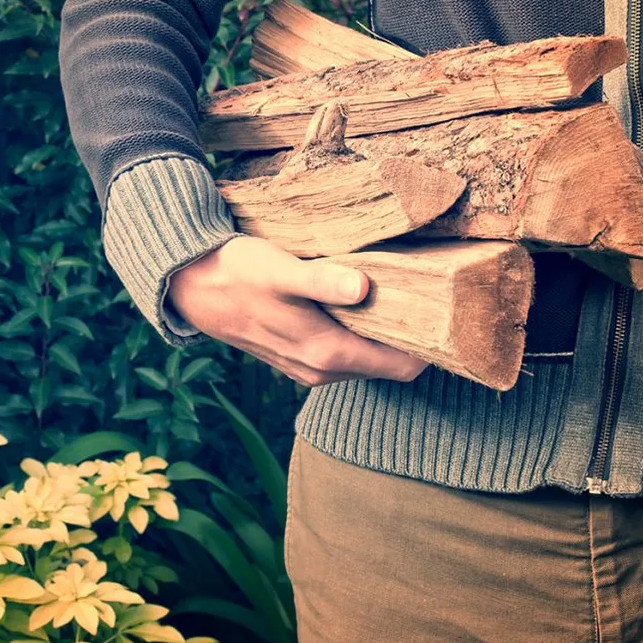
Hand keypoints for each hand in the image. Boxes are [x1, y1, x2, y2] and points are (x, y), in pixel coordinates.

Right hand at [166, 236, 427, 386]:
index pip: (401, 366)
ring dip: (383, 337)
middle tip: (432, 300)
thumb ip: (323, 282)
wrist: (192, 286)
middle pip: (386, 365)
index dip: (429, 346)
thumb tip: (363, 288)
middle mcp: (321, 371)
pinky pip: (344, 355)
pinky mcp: (297, 358)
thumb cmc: (238, 272)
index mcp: (326, 354)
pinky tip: (361, 307)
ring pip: (365, 361)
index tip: (450, 316)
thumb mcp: (282, 270)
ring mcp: (308, 369)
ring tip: (402, 300)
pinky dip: (359, 337)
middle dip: (409, 339)